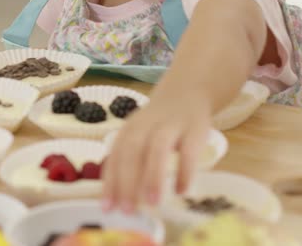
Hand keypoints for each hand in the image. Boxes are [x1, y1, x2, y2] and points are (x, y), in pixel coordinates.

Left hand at [102, 84, 211, 213]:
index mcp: (130, 129)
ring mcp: (171, 125)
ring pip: (158, 147)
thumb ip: (128, 159)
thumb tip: (116, 198)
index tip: (106, 208)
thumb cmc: (158, 123)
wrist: (187, 91)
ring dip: (153, 175)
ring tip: (152, 202)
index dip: (110, 181)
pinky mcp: (194, 128)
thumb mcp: (139, 134)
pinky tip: (181, 191)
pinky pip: (189, 149)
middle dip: (127, 181)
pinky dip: (184, 170)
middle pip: (132, 150)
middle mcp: (147, 125)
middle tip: (127, 210)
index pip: (115, 155)